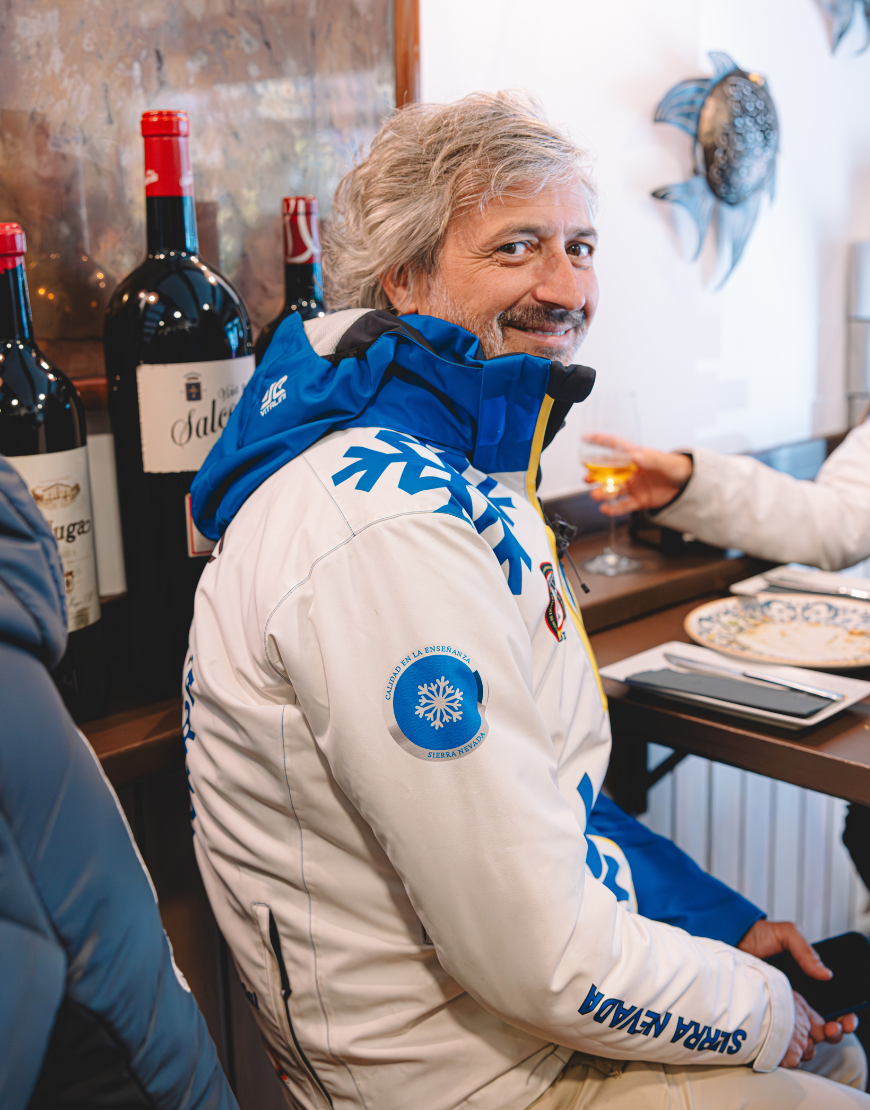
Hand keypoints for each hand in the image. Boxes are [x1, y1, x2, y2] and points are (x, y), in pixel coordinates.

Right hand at [582, 434, 692, 514]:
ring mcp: (634, 485)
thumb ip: (650, 459)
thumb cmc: (677, 468)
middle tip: (587, 477)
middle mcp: (631, 470)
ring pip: (613, 489)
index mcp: (636, 456)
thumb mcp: (664, 462)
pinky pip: (623, 505)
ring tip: (596, 494)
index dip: (600, 440)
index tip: (585, 438)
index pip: (615, 445)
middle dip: (595, 473)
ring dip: (603, 492)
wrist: (689, 486)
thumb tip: (636, 457)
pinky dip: (614, 508)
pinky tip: (606, 509)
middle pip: (609, 470)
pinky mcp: (639, 499)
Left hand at [737, 919, 858, 1065]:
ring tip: (816, 1037)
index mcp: (808, 982)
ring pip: (806, 1035)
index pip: (834, 1006)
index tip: (845, 1021)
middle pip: (824, 1025)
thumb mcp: (786, 934)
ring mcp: (782, 1009)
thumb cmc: (758, 936)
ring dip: (815, 1041)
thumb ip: (806, 950)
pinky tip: (793, 1043)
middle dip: (835, 1032)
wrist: (729, 938)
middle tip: (833, 1030)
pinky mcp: (766, 1015)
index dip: (845, 1017)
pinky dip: (790, 1043)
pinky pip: (781, 1035)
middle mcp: (798, 998)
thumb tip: (826, 974)